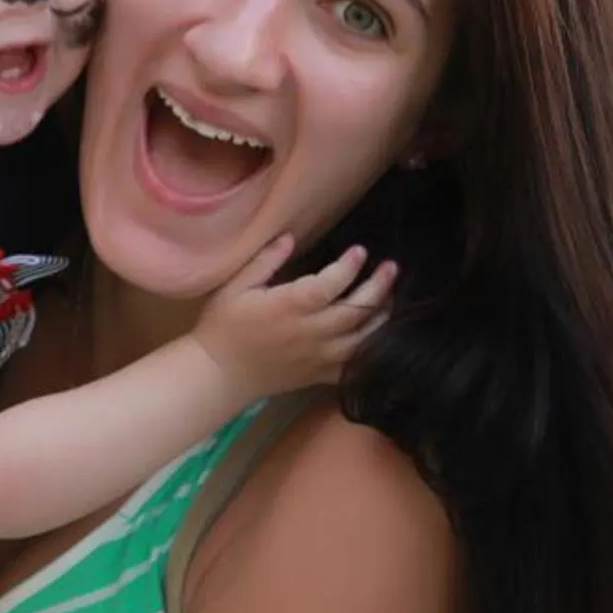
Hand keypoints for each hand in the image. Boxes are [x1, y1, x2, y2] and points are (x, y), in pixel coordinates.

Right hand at [190, 237, 396, 396]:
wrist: (220, 375)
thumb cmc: (223, 326)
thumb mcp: (234, 287)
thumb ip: (264, 261)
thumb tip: (290, 237)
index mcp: (288, 307)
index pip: (329, 285)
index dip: (349, 267)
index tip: (360, 251)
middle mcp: (310, 333)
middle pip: (355, 310)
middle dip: (378, 287)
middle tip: (391, 267)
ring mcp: (319, 357)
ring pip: (363, 338)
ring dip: (382, 316)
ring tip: (392, 297)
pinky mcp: (321, 375)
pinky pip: (356, 366)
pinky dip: (373, 351)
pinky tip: (381, 336)